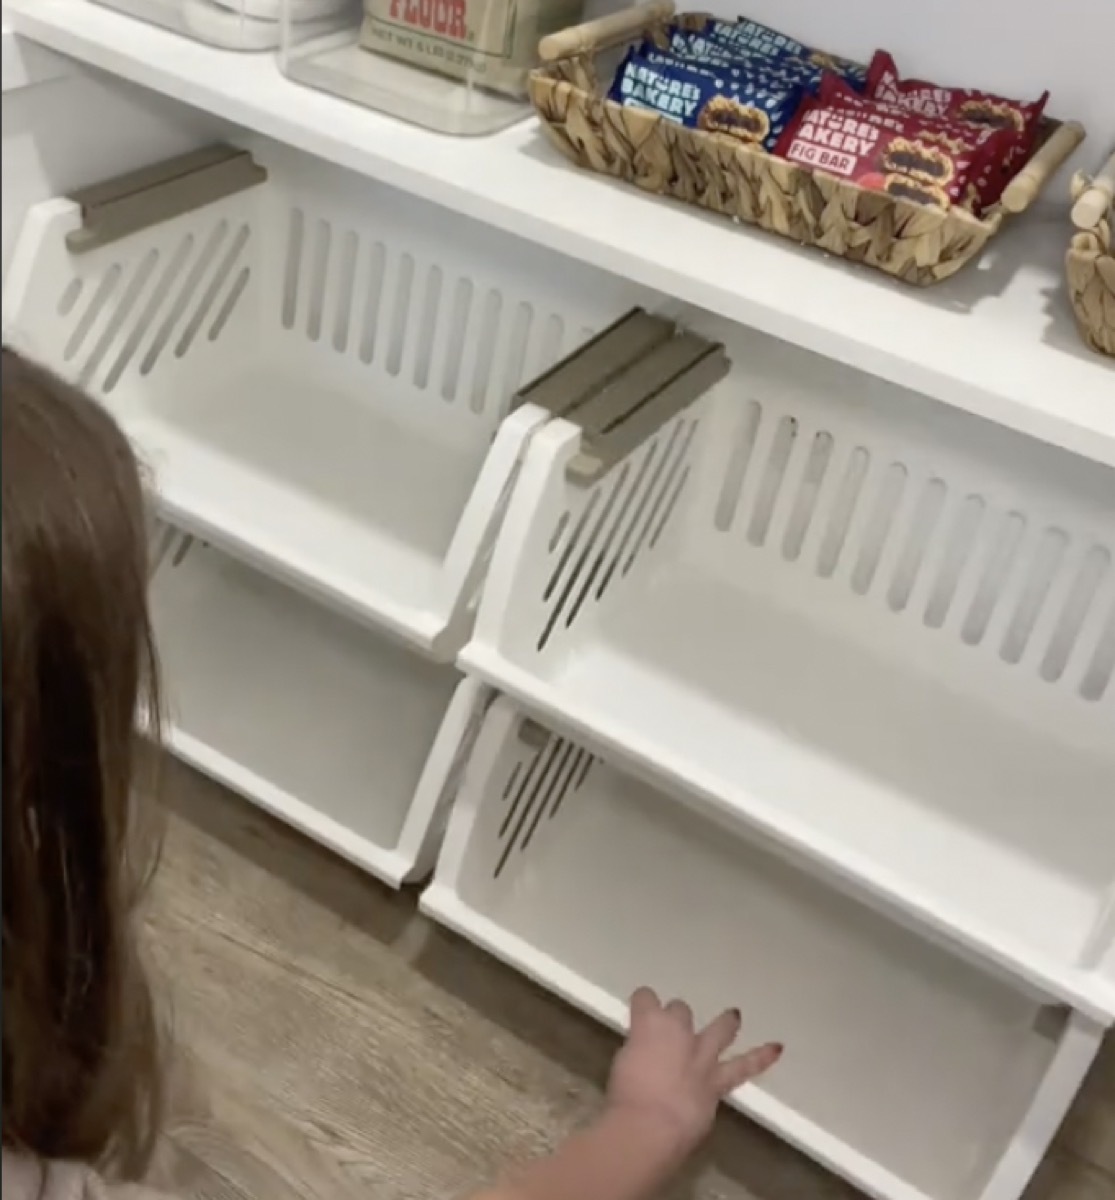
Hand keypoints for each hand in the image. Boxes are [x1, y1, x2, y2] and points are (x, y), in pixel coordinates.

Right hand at [605, 988, 781, 1165]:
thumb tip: (647, 1056)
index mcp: (649, 1022)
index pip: (646, 998)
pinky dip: (761, 1057)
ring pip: (718, 1030)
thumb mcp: (622, 1062)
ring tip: (734, 1016)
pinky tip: (777, 1048)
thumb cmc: (625, 1095)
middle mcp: (678, 1031)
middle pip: (680, 1011)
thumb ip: (638, 1052)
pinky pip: (743, 1067)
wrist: (650, 1126)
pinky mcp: (716, 1081)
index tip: (641, 1009)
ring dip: (726, 1023)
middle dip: (676, 1018)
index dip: (643, 1004)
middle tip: (671, 1030)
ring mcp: (701, 1055)